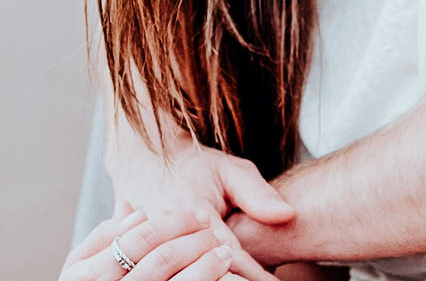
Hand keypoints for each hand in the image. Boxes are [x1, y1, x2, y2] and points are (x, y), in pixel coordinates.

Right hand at [59, 206, 231, 280]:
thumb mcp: (87, 261)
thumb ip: (104, 235)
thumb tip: (127, 207)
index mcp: (87, 273)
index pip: (137, 239)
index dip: (171, 224)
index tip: (197, 213)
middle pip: (162, 259)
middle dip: (194, 239)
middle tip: (212, 228)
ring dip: (207, 263)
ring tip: (223, 251)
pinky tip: (221, 275)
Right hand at [107, 134, 294, 279]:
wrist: (142, 157)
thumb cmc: (192, 166)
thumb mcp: (228, 170)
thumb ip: (257, 194)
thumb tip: (288, 214)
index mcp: (193, 215)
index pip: (231, 260)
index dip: (256, 276)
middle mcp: (167, 235)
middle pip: (208, 276)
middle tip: (260, 279)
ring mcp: (148, 249)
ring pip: (184, 279)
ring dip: (209, 278)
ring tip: (236, 276)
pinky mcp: (138, 257)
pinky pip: (166, 276)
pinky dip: (189, 275)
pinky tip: (207, 272)